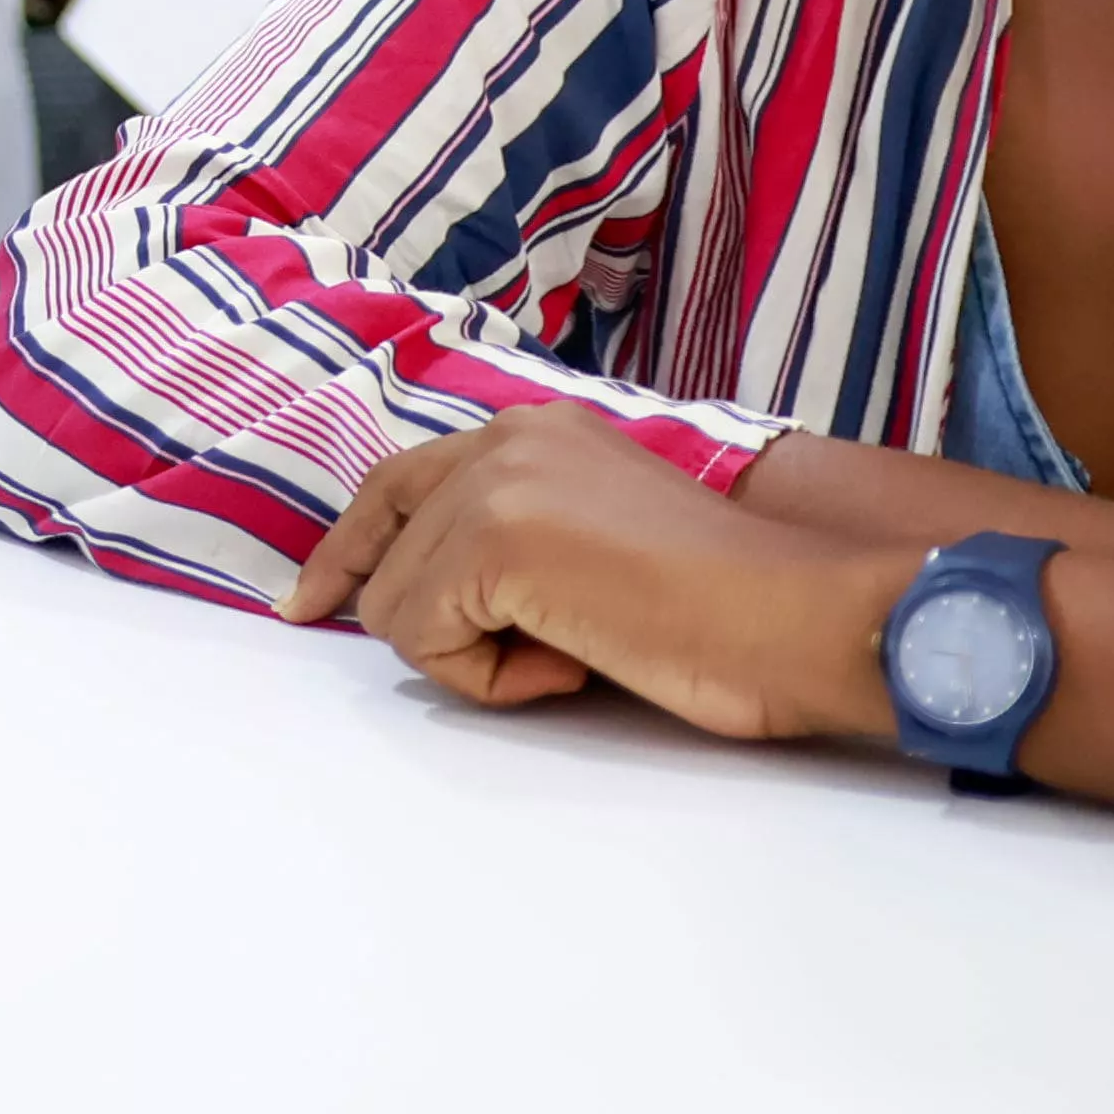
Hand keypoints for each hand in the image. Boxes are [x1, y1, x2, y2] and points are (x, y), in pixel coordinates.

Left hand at [286, 403, 905, 741]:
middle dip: (396, 610)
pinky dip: (489, 679)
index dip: (353, 545)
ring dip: (476, 659)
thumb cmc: (727, 613)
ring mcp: (497, 483)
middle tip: (372, 637)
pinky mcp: (496, 541)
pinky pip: (426, 637)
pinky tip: (573, 664)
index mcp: (539, 433)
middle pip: (384, 538)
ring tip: (574, 656)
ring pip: (399, 604)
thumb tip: (436, 596)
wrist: (800, 618)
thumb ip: (522, 546)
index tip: (313, 596)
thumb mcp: (601, 547)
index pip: (403, 482)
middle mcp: (508, 438)